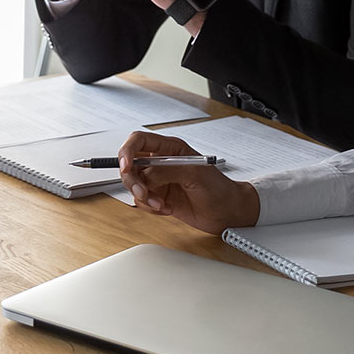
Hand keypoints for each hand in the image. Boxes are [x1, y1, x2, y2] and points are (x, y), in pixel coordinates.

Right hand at [118, 129, 259, 234]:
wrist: (227, 212)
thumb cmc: (219, 189)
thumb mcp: (194, 173)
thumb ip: (166, 171)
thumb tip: (146, 176)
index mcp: (170, 149)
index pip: (139, 141)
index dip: (127, 151)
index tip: (125, 167)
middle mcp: (161, 162)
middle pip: (130, 164)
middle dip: (133, 181)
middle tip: (143, 193)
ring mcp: (159, 180)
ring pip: (134, 185)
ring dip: (144, 198)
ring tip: (161, 205)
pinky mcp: (159, 197)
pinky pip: (141, 201)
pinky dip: (151, 208)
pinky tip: (167, 209)